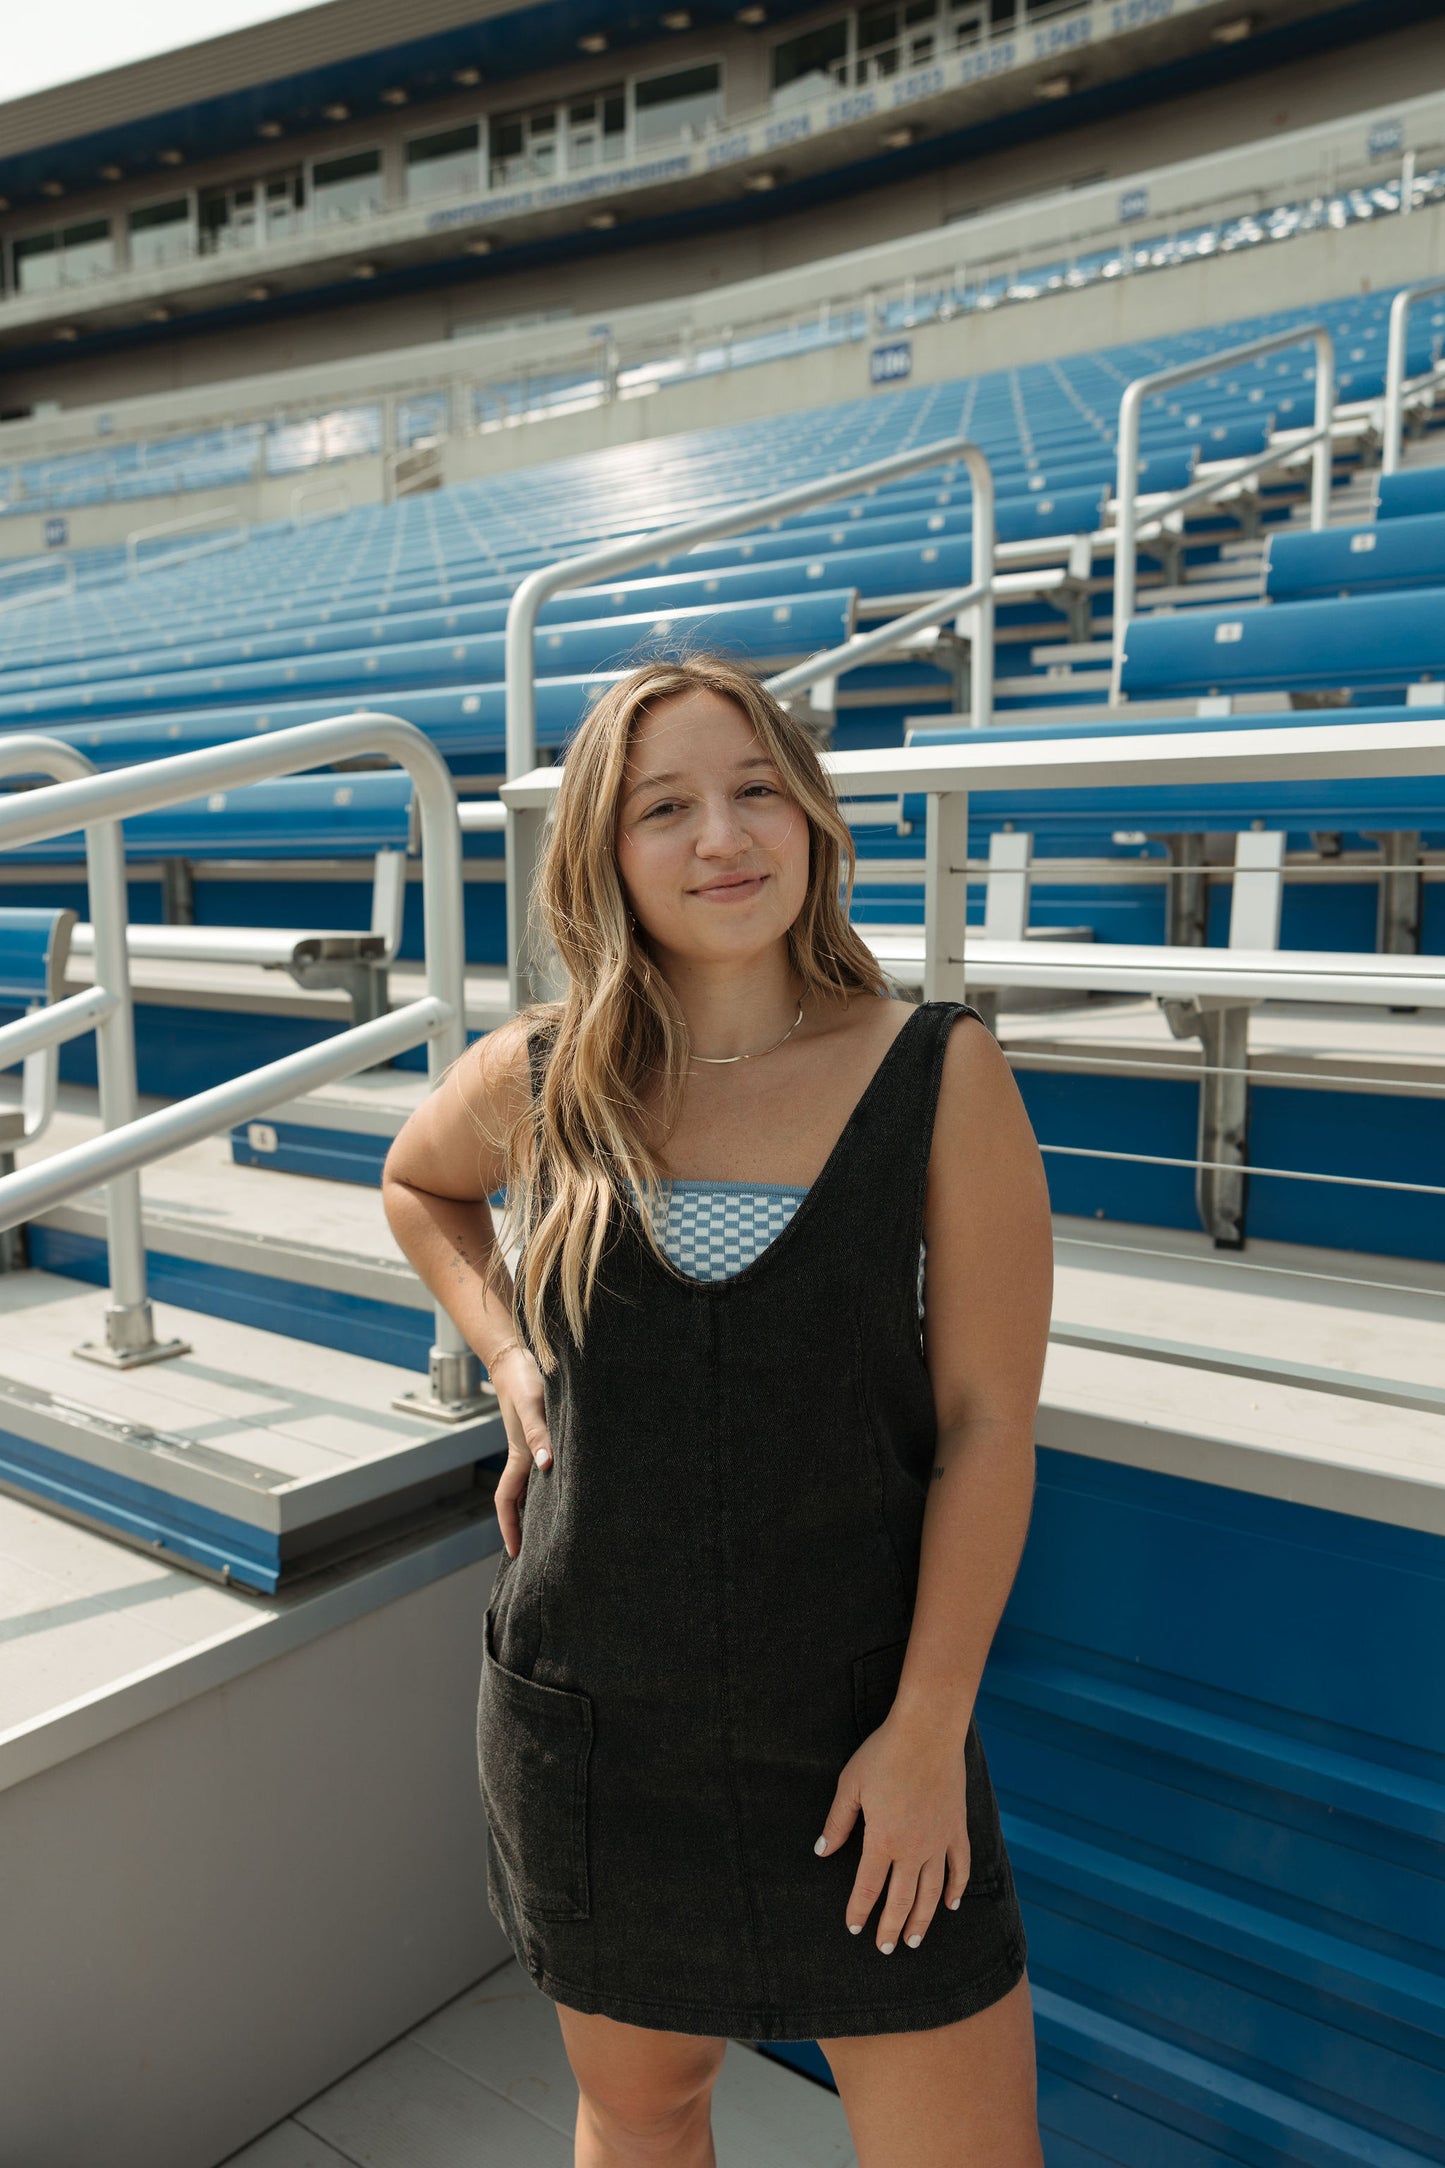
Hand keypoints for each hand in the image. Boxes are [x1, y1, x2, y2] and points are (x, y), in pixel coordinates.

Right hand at [488, 1343, 552, 1559]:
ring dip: (544, 1505)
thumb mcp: (533, 1406)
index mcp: (520, 1456)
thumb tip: (547, 1466)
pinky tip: (574, 1483)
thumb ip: (539, 1433)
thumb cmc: (525, 1380)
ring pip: (537, 1484)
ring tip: (562, 1528)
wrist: (518, 1356)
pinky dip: (556, 1480)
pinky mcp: (545, 1433)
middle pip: (523, 1499)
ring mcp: (534, 1445)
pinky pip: (549, 1464)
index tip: (515, 1554)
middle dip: (528, 1526)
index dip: (509, 1528)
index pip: (508, 1501)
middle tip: (542, 1553)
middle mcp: (527, 1455)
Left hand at [814, 1707, 973, 1952]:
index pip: (868, 1888)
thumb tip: (823, 1852)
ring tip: (915, 1940)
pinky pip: (959, 1867)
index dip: (860, 1910)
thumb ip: (838, 1822)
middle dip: (892, 1927)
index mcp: (883, 1840)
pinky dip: (956, 1888)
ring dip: (923, 1919)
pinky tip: (951, 1904)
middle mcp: (913, 1849)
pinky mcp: (957, 1828)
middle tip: (886, 1949)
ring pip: (932, 1892)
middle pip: (902, 1899)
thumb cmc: (884, 1754)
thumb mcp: (851, 1785)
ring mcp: (939, 1840)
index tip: (854, 1928)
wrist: (928, 1731)